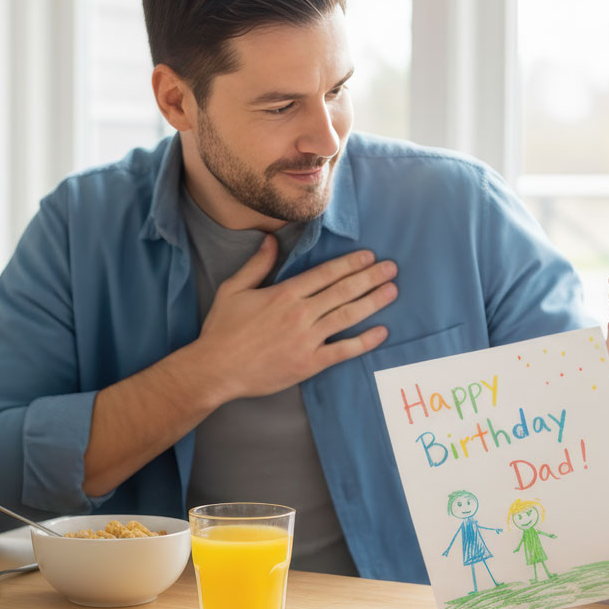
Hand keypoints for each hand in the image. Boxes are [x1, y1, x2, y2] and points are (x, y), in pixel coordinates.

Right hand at [194, 236, 396, 400]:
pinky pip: (343, 350)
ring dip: (373, 302)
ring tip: (392, 291)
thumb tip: (271, 239)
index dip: (351, 264)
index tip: (370, 256)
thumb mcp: (234, 289)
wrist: (215, 369)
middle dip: (370, 278)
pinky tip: (381, 331)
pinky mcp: (309, 363)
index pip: (326, 273)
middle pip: (343, 291)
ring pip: (348, 316)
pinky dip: (364, 341)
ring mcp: (307, 339)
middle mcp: (300, 313)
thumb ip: (257, 265)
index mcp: (285, 293)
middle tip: (392, 268)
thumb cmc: (222, 329)